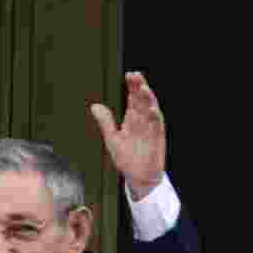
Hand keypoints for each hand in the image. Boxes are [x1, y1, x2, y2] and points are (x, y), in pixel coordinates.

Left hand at [89, 71, 165, 200]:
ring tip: (143, 87)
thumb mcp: (112, 138)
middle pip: (142, 100)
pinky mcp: (156, 139)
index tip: (128, 75)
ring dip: (148, 99)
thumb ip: (105, 122)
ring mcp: (151, 129)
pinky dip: (155, 117)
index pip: (133, 99)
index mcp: (133, 120)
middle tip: (135, 75)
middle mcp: (143, 121)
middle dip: (139, 87)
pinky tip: (151, 109)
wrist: (139, 178)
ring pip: (151, 110)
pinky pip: (157, 126)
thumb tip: (94, 106)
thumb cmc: (128, 159)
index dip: (131, 87)